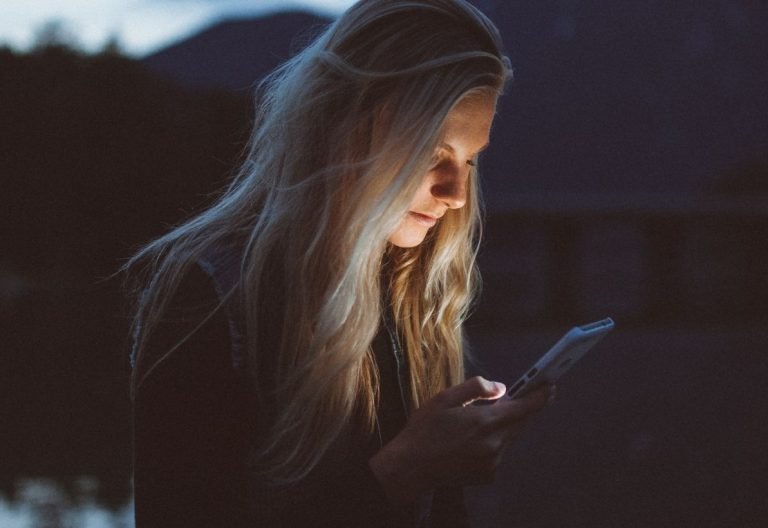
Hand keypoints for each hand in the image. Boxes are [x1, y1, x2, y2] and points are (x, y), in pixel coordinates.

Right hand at [368, 376, 552, 504]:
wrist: (412, 467)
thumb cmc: (425, 429)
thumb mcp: (445, 398)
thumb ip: (476, 389)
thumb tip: (501, 388)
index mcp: (486, 421)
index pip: (525, 407)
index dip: (540, 396)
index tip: (550, 386)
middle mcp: (495, 443)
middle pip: (520, 422)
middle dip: (519, 410)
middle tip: (509, 399)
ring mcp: (493, 462)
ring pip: (508, 437)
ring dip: (501, 427)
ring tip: (474, 424)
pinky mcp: (488, 474)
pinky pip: (498, 453)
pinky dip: (492, 444)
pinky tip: (469, 442)